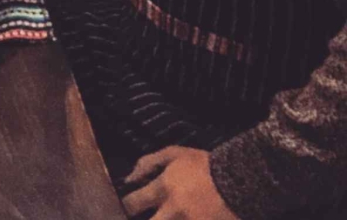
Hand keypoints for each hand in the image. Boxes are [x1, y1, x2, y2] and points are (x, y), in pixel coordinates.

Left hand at [122, 147, 238, 218]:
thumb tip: (129, 177)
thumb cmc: (207, 166)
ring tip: (165, 217)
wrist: (245, 178)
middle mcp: (174, 210)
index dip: (123, 208)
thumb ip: (149, 163)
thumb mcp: (176, 154)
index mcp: (164, 189)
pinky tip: (186, 219)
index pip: (132, 204)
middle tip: (130, 217)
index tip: (123, 209)